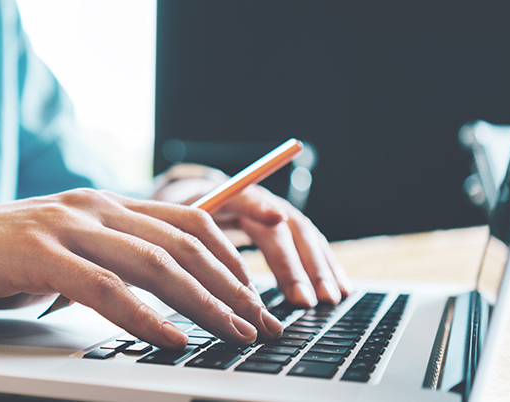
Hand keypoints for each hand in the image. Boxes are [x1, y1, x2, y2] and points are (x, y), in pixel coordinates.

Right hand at [0, 189, 283, 349]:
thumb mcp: (55, 249)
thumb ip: (100, 259)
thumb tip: (152, 295)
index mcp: (100, 203)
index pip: (186, 223)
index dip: (230, 261)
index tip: (257, 299)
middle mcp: (91, 206)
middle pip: (182, 242)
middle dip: (232, 286)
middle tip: (265, 323)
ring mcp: (64, 226)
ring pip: (153, 262)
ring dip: (203, 302)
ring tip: (236, 333)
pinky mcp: (37, 253)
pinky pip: (104, 287)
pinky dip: (143, 316)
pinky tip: (170, 339)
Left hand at [154, 178, 352, 306]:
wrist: (186, 204)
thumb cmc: (173, 221)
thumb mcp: (168, 224)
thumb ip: (175, 237)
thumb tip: (178, 263)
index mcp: (221, 194)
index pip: (241, 195)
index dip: (257, 205)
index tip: (274, 218)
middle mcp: (254, 200)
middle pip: (280, 224)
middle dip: (293, 262)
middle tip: (304, 298)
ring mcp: (273, 213)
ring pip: (301, 235)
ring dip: (317, 268)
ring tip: (329, 299)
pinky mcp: (282, 230)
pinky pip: (307, 246)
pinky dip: (324, 267)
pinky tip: (340, 290)